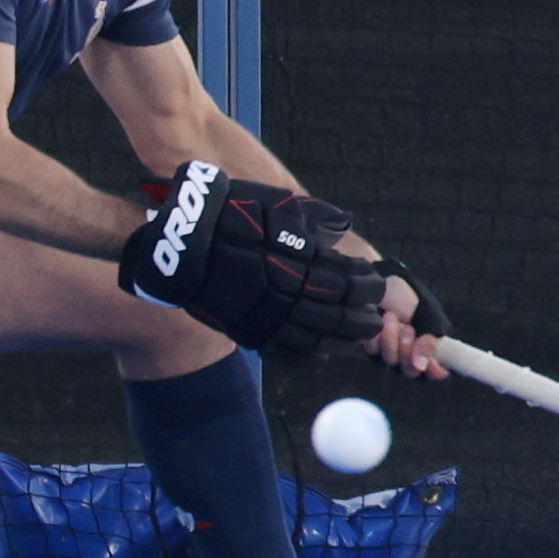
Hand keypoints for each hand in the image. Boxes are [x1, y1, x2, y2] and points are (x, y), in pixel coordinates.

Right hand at [124, 164, 391, 362]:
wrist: (182, 239)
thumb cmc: (234, 213)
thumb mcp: (280, 203)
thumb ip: (318, 216)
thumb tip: (345, 223)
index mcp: (298, 261)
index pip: (347, 283)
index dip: (367, 287)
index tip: (375, 284)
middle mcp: (285, 292)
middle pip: (336, 316)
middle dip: (362, 320)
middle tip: (376, 320)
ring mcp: (264, 315)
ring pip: (313, 339)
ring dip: (341, 342)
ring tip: (357, 340)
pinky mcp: (244, 329)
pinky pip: (281, 350)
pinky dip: (304, 354)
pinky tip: (319, 352)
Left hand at [363, 274, 449, 382]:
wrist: (380, 283)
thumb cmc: (407, 296)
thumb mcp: (427, 314)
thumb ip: (429, 339)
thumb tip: (422, 365)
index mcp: (430, 345)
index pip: (436, 370)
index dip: (435, 371)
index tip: (431, 363)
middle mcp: (411, 353)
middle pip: (412, 371)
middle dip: (408, 351)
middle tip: (407, 329)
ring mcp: (390, 352)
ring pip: (392, 362)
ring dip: (392, 340)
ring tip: (390, 317)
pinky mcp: (372, 348)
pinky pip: (375, 353)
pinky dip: (377, 337)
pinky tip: (378, 320)